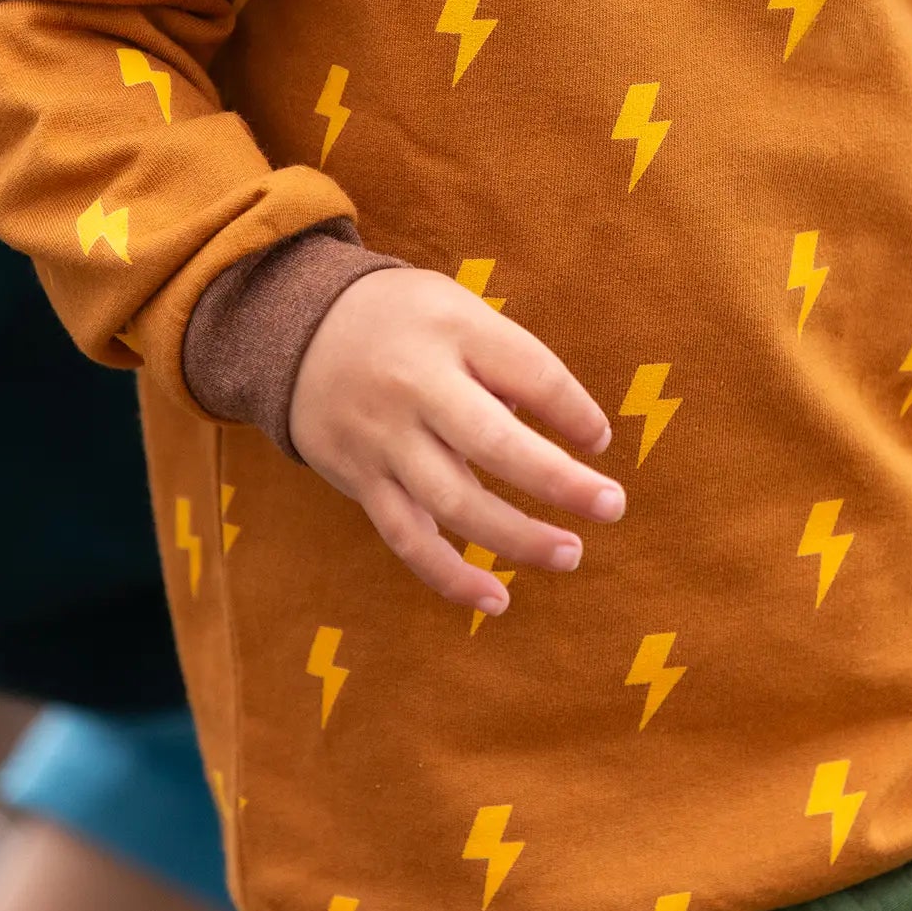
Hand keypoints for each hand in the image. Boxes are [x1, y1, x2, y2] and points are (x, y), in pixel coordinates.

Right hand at [289, 268, 621, 615]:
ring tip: (569, 554)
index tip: (600, 440)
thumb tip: (564, 436)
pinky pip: (407, 538)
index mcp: (453, 331)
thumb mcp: (459, 310)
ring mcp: (384, 438)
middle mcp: (415, 386)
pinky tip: (495, 600)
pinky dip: (451, 576)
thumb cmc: (407, 321)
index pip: (531, 374)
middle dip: (558, 482)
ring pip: (452, 502)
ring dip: (516, 537)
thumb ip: (508, 363)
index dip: (575, 411)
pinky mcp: (360, 479)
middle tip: (612, 507)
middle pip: (493, 443)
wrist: (299, 328)